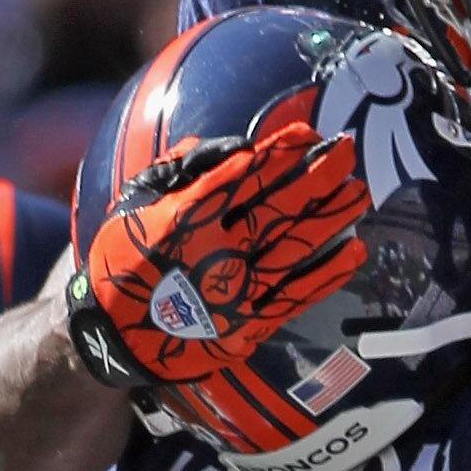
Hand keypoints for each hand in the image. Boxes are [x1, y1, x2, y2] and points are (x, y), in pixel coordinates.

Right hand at [76, 125, 370, 386]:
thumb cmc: (121, 260)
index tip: (308, 134)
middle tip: (347, 148)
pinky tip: (354, 252)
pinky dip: (326, 275)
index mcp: (186, 219)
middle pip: (279, 208)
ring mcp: (235, 294)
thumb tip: (227, 146)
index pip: (246, 176)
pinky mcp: (246, 328)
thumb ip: (178, 170)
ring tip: (360, 193)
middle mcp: (215, 254)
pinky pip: (294, 298)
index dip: (280, 153)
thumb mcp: (136, 203)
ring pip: (294, 249)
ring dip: (332, 218)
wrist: (110, 337)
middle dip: (317, 175)